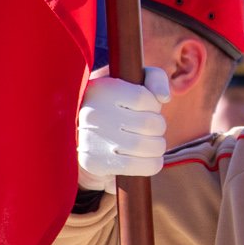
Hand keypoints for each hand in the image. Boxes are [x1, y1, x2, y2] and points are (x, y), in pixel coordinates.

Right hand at [77, 72, 170, 193]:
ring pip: (151, 146)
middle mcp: (94, 114)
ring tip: (148, 143)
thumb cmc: (115, 107)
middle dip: (157, 128)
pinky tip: (145, 158)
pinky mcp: (97, 163)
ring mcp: (93, 141)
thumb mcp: (131, 83)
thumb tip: (164, 98)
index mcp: (102, 90)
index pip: (145, 98)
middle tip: (147, 129)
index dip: (153, 106)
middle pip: (152, 124)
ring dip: (157, 147)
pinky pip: (144, 166)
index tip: (145, 109)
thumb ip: (154, 78)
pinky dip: (153, 163)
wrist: (80, 140)